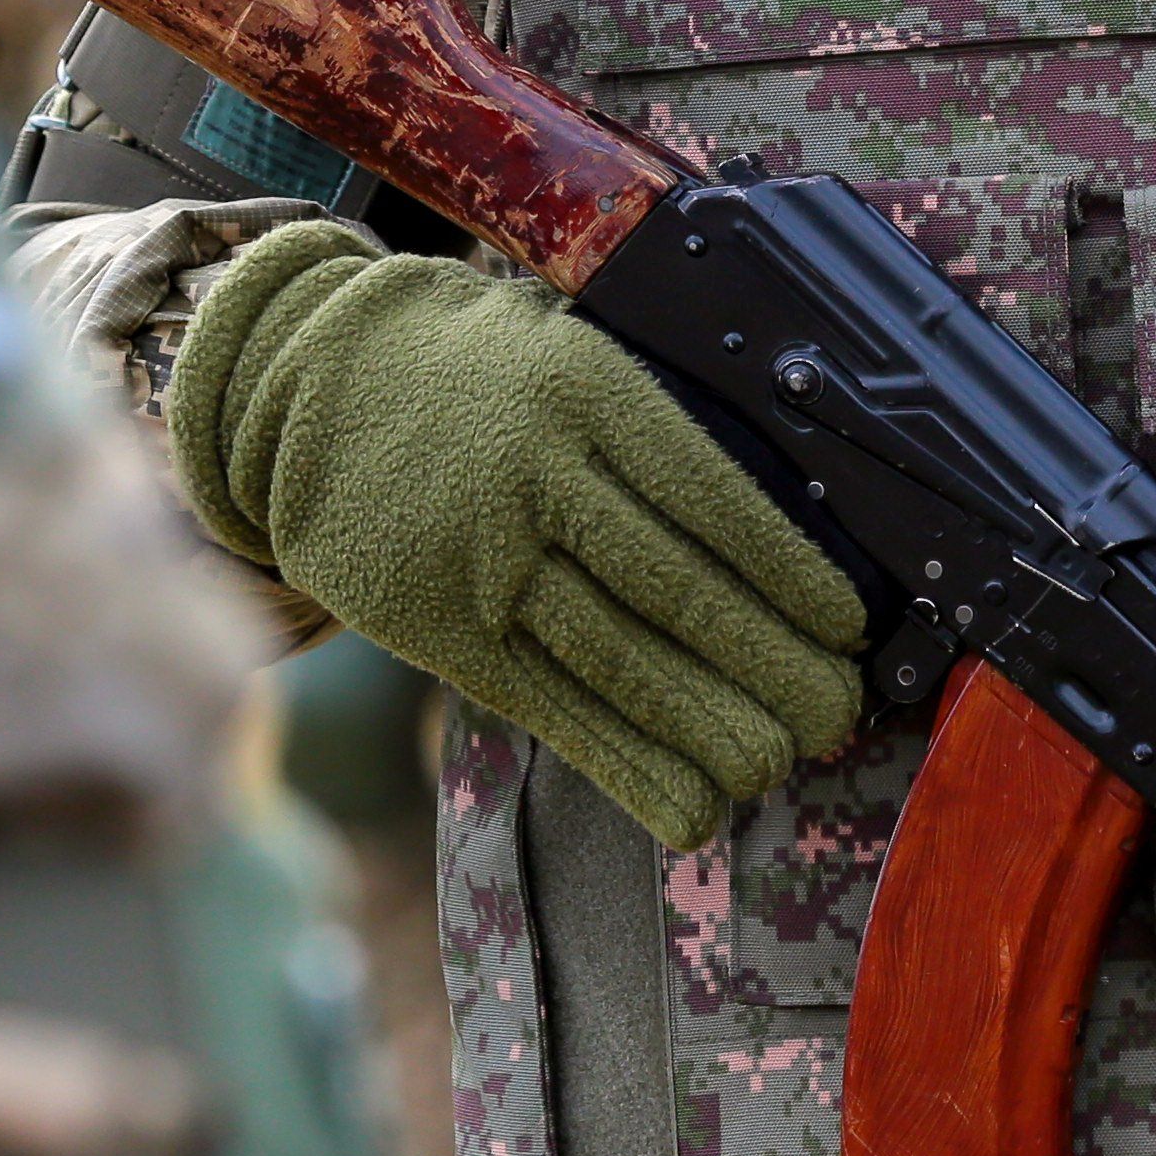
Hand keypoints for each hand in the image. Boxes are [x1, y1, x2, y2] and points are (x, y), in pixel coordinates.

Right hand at [166, 230, 865, 849]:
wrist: (307, 380)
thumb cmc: (480, 369)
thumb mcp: (566, 347)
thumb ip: (653, 417)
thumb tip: (789, 517)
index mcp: (586, 389)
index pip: (708, 493)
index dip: (787, 572)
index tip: (849, 629)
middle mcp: (535, 474)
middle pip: (675, 590)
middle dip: (769, 668)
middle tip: (837, 721)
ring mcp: (480, 560)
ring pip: (617, 662)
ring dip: (710, 731)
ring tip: (780, 769)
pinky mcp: (439, 630)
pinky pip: (550, 710)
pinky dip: (628, 766)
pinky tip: (692, 808)